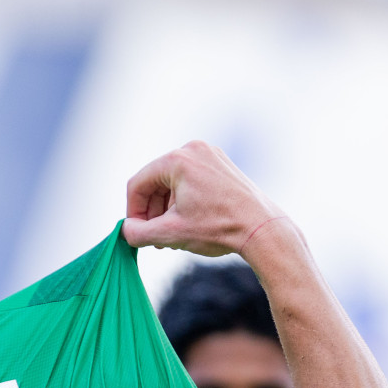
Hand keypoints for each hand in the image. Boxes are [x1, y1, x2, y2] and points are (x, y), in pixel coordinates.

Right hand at [121, 141, 284, 257]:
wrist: (262, 229)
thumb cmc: (219, 228)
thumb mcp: (170, 234)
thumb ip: (138, 234)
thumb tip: (125, 232)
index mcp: (178, 160)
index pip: (138, 184)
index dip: (132, 212)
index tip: (137, 233)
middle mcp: (194, 150)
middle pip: (155, 182)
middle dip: (152, 212)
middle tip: (156, 237)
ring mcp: (210, 155)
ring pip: (172, 183)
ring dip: (167, 209)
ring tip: (174, 234)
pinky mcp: (221, 165)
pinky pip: (190, 181)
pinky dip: (183, 201)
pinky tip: (189, 223)